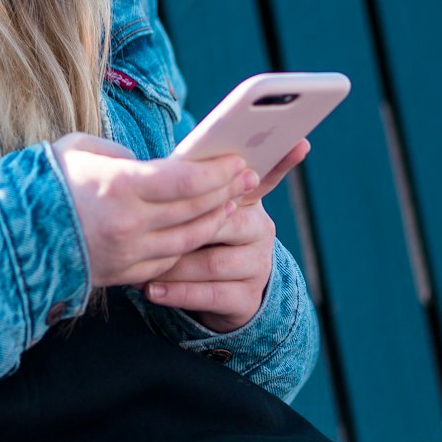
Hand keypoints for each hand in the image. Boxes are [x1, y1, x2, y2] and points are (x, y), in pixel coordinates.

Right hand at [51, 133, 258, 289]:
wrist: (8, 236)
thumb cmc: (42, 183)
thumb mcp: (78, 149)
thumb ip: (118, 153)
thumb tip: (146, 164)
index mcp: (119, 185)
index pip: (186, 179)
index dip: (217, 171)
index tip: (236, 160)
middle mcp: (129, 223)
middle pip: (194, 209)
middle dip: (227, 192)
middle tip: (248, 178)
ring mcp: (126, 254)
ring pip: (187, 239)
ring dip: (214, 220)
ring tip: (232, 203)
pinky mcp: (121, 275)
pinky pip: (167, 262)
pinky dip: (188, 246)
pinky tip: (198, 232)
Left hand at [143, 139, 310, 330]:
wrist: (217, 294)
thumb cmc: (198, 238)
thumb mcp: (197, 210)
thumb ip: (192, 188)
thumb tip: (172, 163)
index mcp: (246, 200)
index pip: (264, 176)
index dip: (282, 161)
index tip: (299, 142)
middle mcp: (259, 229)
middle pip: (225, 221)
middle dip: (187, 226)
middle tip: (151, 227)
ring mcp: (257, 265)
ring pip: (213, 262)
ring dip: (174, 266)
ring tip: (143, 266)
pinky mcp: (246, 298)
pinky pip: (210, 295)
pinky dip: (177, 292)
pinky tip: (153, 290)